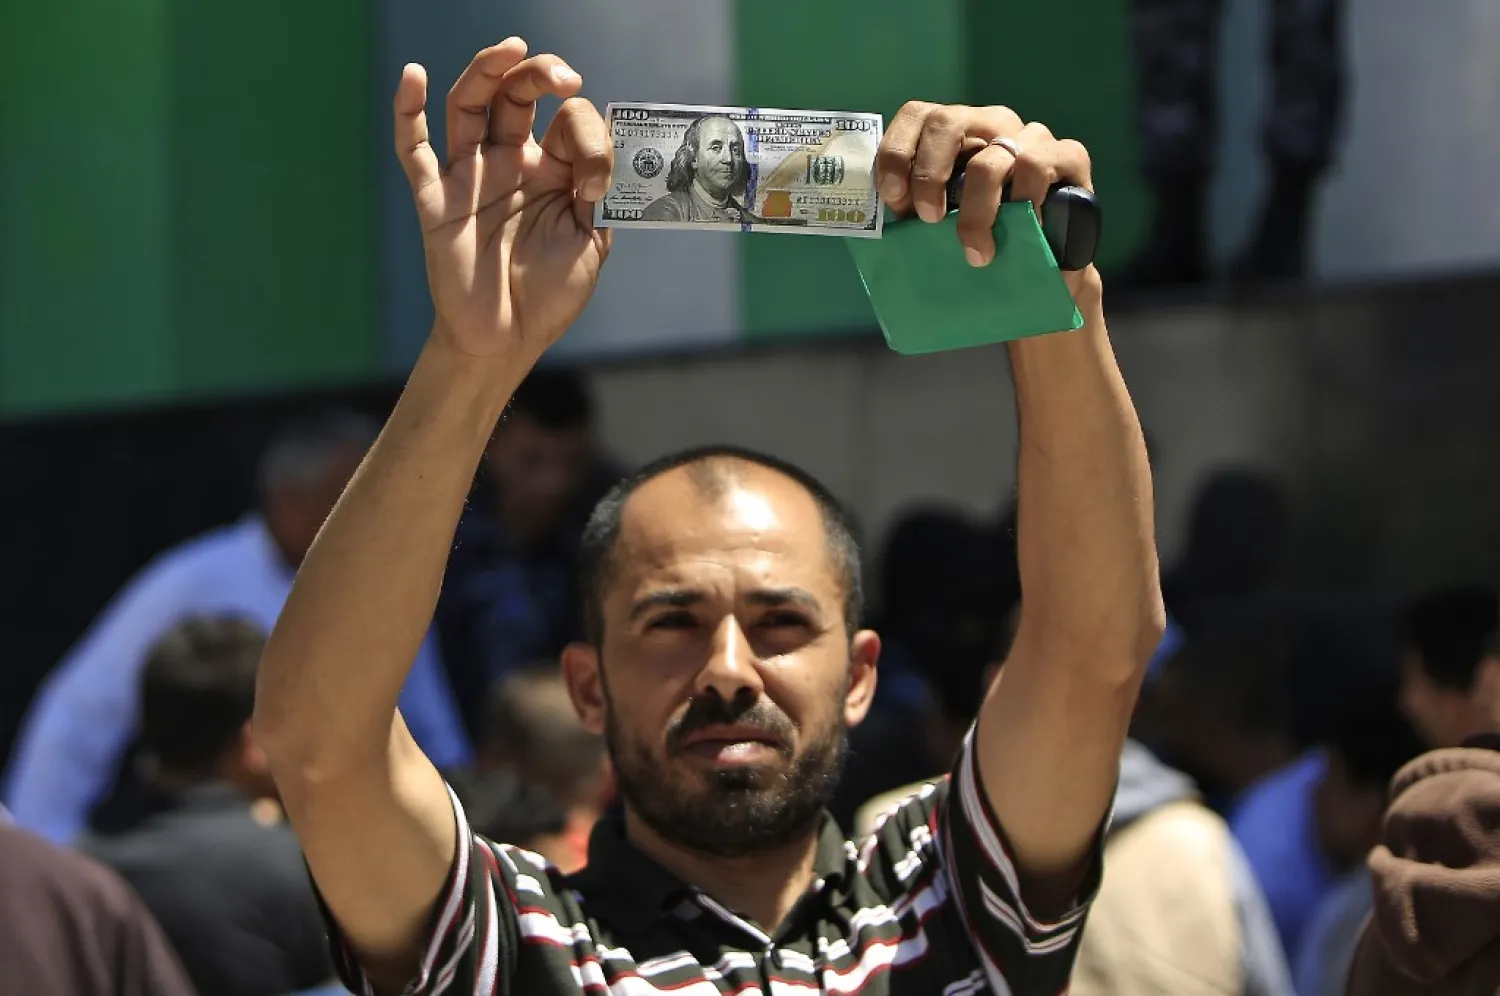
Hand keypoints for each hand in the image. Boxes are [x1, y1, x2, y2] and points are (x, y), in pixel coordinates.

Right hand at [394, 38, 613, 359]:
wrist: (508, 340)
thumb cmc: (550, 296)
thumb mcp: (589, 243)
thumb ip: (596, 197)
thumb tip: (601, 157)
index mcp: (551, 171)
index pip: (567, 123)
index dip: (587, 139)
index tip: (596, 182)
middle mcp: (509, 163)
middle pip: (515, 95)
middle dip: (538, 74)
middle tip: (562, 75)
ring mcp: (470, 176)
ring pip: (468, 105)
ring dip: (486, 71)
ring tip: (510, 49)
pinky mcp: (435, 199)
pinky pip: (414, 150)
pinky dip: (407, 112)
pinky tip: (412, 75)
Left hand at [876, 103, 1098, 303]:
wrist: (1050, 257)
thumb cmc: (991, 233)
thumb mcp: (948, 220)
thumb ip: (919, 210)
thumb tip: (884, 218)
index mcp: (956, 131)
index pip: (917, 115)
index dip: (897, 152)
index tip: (891, 197)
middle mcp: (990, 122)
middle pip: (947, 121)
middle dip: (928, 175)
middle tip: (928, 220)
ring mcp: (1030, 134)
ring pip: (990, 157)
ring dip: (976, 209)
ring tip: (976, 250)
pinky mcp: (1067, 153)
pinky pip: (1036, 167)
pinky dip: (1023, 202)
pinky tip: (1023, 228)